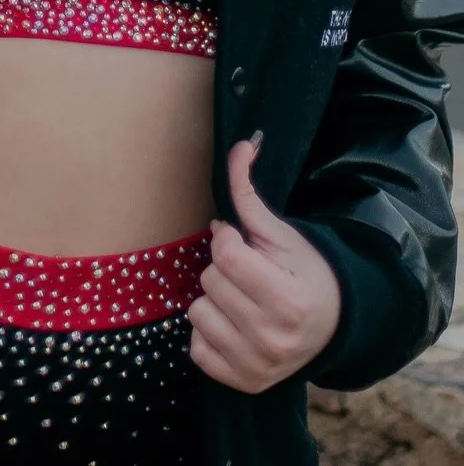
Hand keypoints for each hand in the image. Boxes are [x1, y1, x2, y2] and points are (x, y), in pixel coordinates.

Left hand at [186, 134, 341, 392]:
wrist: (330, 325)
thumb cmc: (304, 272)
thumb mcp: (281, 233)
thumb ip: (249, 192)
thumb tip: (241, 144)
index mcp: (286, 299)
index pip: (225, 254)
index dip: (229, 242)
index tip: (245, 246)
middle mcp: (273, 338)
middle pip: (209, 281)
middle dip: (222, 269)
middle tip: (248, 275)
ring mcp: (257, 365)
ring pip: (197, 312)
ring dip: (213, 300)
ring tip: (242, 300)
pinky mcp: (242, 382)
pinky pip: (196, 347)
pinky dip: (209, 333)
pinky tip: (234, 326)